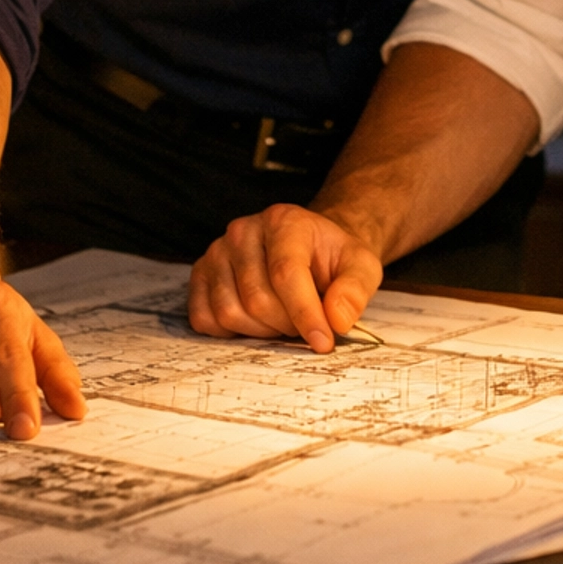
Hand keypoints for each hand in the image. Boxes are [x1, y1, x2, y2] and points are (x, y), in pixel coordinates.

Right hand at [189, 203, 383, 349]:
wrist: (310, 250)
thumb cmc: (332, 260)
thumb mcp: (362, 267)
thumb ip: (355, 289)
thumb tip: (337, 319)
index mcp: (284, 221)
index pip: (286, 273)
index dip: (305, 314)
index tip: (323, 343)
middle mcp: (243, 231)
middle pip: (257, 299)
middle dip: (287, 325)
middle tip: (305, 322)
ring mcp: (217, 251)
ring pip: (229, 312)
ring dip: (261, 331)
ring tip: (283, 318)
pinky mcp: (201, 274)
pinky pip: (204, 319)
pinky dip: (231, 333)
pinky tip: (256, 321)